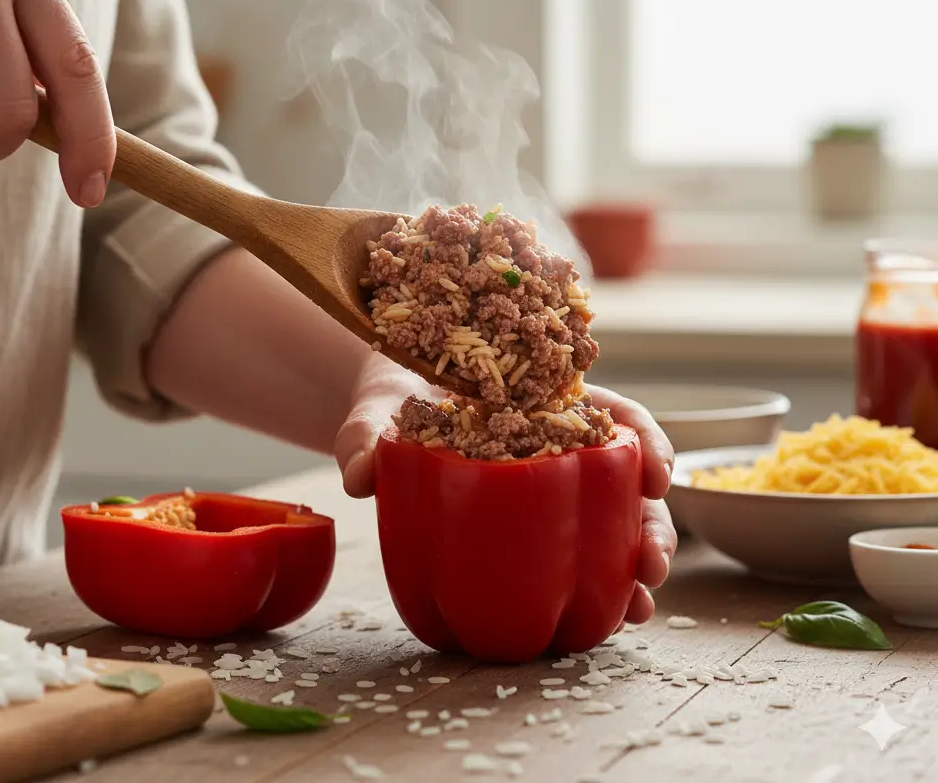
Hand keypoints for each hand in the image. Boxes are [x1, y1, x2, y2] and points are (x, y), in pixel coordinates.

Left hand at [334, 362, 677, 624]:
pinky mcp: (529, 526)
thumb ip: (367, 434)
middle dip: (652, 522)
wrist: (379, 420)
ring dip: (633, 566)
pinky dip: (595, 584)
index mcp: (537, 398)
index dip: (642, 439)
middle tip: (653, 564)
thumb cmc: (391, 400)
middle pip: (623, 478)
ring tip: (637, 607)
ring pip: (610, 522)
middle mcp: (555, 443)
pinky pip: (573, 553)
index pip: (609, 411)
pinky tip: (604, 618)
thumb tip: (360, 477)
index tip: (656, 472)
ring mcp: (546, 488)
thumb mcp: (377, 410)